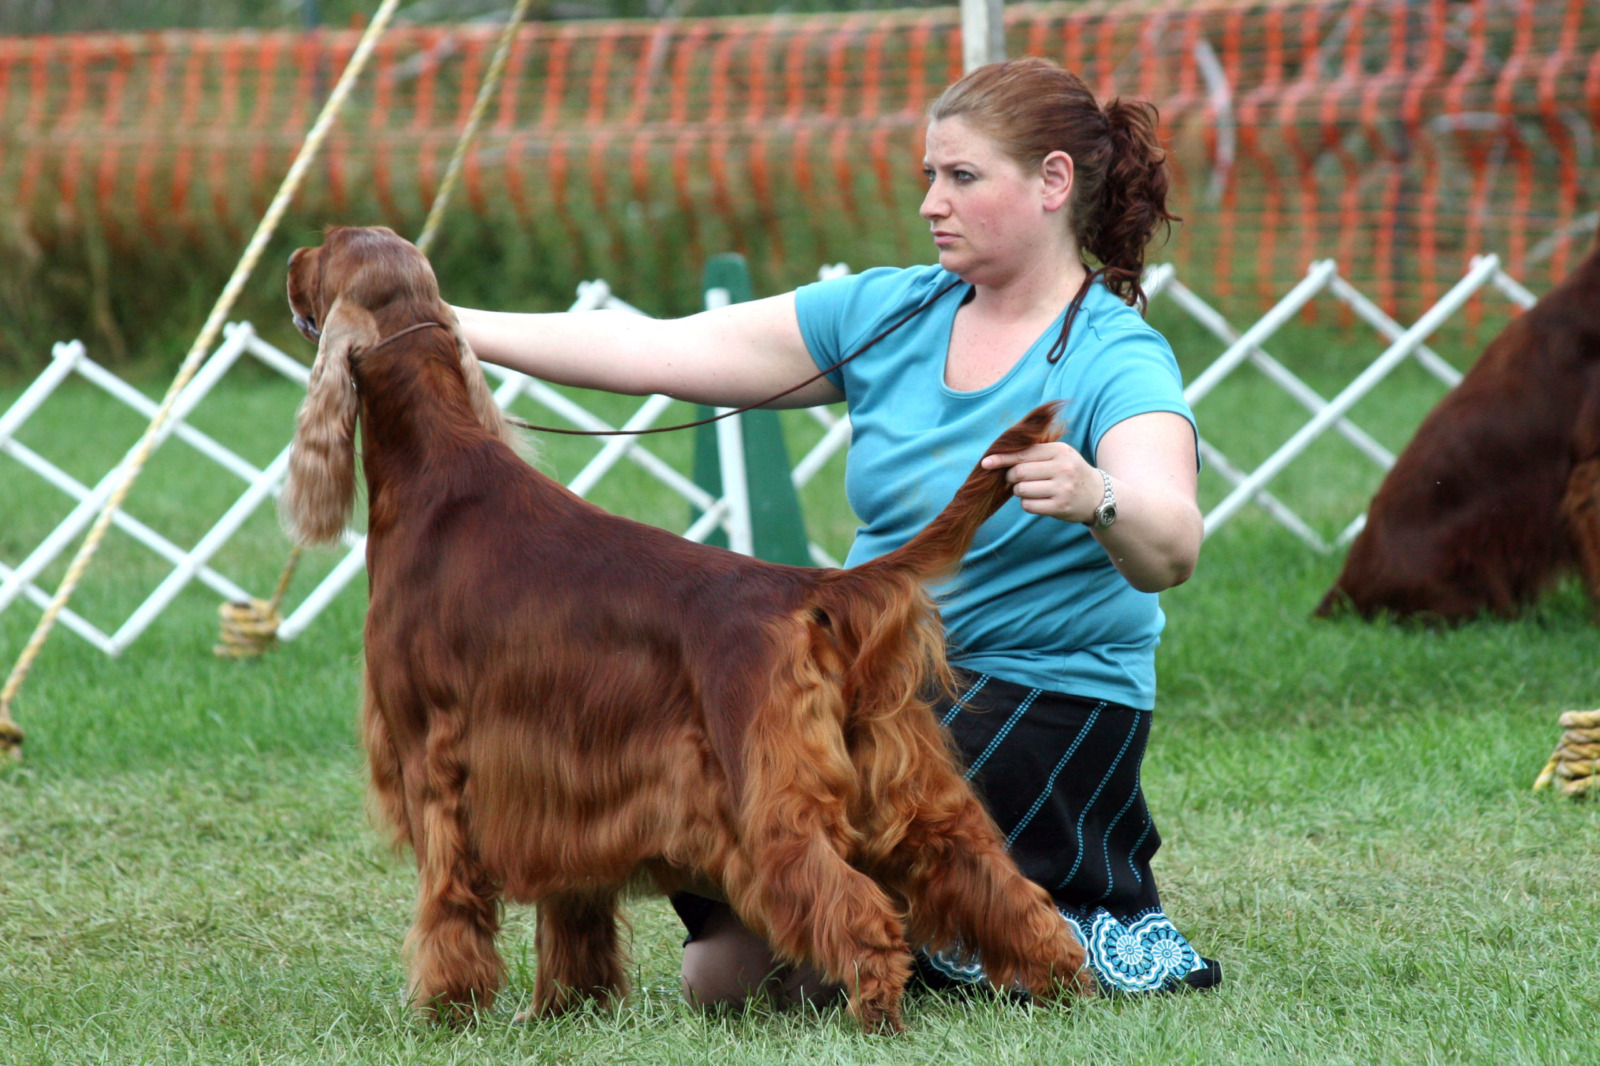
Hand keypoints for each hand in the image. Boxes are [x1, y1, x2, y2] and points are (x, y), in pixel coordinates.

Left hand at [980, 442, 1104, 522]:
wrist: (1099, 496)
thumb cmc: (1070, 472)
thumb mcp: (1060, 454)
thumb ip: (1035, 451)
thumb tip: (999, 455)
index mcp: (1060, 451)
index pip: (1023, 453)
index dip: (1002, 459)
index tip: (986, 463)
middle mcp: (1062, 468)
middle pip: (1019, 472)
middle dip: (1010, 477)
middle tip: (1014, 478)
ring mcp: (1062, 489)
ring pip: (1021, 490)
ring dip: (1018, 490)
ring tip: (1031, 488)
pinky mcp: (1059, 507)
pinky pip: (1028, 505)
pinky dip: (1027, 503)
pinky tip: (1038, 499)